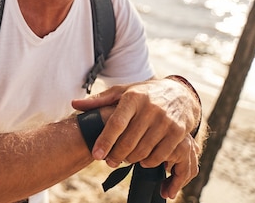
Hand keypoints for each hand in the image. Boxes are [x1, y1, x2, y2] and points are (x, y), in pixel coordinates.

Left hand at [72, 79, 200, 198]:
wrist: (180, 94)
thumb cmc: (144, 95)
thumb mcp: (122, 92)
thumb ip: (99, 100)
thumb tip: (74, 104)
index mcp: (133, 97)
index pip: (116, 123)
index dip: (105, 141)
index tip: (96, 155)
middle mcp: (150, 108)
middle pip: (129, 141)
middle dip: (116, 155)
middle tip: (109, 161)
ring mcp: (166, 121)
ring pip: (144, 150)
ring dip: (131, 159)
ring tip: (125, 158)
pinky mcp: (178, 132)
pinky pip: (160, 155)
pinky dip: (149, 162)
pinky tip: (142, 160)